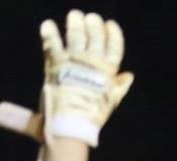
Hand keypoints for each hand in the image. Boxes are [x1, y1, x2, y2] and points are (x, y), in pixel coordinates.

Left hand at [39, 10, 132, 146]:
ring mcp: (74, 63)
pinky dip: (49, 33)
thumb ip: (119, 88)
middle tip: (89, 17)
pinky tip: (47, 25)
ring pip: (77, 35)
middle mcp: (92, 63)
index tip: (110, 24)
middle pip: (95, 36)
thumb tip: (129, 76)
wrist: (71, 129)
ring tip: (74, 15)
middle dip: (93, 24)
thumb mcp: (110, 103)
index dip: (113, 33)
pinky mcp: (56, 66)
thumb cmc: (90, 120)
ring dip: (75, 23)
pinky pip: (53, 44)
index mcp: (107, 72)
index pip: (114, 46)